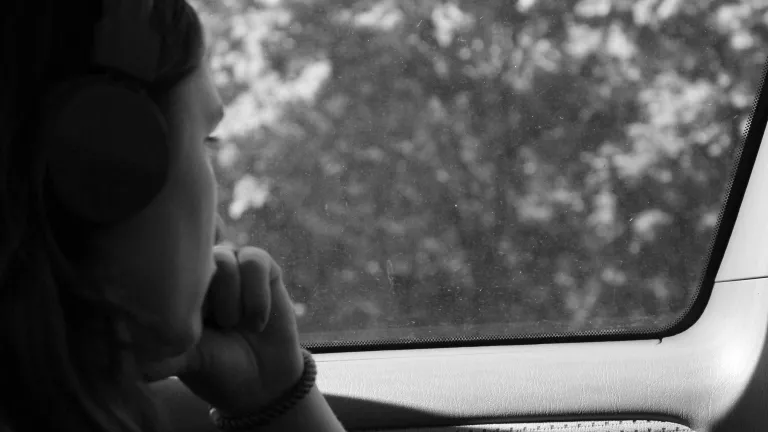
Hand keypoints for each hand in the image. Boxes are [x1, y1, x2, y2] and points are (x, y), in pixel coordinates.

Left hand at [146, 245, 305, 414]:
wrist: (264, 383)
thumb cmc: (218, 369)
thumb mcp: (186, 361)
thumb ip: (160, 355)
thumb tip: (130, 359)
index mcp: (179, 290)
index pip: (166, 266)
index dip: (177, 292)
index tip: (188, 326)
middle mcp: (205, 274)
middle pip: (196, 258)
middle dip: (206, 298)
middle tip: (215, 328)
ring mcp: (235, 268)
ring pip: (225, 258)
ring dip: (231, 298)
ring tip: (233, 325)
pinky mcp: (265, 270)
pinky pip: (255, 262)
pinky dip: (255, 297)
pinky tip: (256, 322)